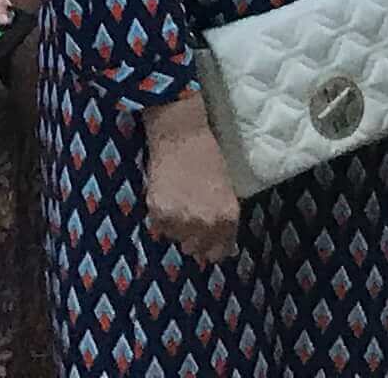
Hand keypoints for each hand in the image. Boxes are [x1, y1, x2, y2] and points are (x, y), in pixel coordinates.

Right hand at [143, 95, 241, 260]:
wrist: (181, 135)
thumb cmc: (208, 156)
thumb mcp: (226, 190)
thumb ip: (224, 219)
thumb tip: (222, 245)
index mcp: (227, 218)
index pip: (220, 252)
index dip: (212, 246)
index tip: (206, 240)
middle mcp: (206, 224)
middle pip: (195, 250)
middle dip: (192, 237)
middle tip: (188, 217)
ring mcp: (182, 221)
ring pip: (176, 239)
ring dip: (176, 227)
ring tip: (177, 203)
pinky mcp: (159, 213)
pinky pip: (159, 228)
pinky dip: (161, 218)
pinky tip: (166, 198)